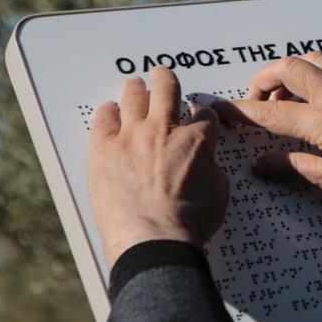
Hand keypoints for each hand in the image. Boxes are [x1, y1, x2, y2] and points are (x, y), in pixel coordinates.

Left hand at [89, 66, 228, 266]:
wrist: (154, 243)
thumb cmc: (187, 226)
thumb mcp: (218, 195)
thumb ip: (212, 170)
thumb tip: (206, 164)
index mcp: (197, 142)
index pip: (205, 115)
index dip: (203, 114)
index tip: (198, 115)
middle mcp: (165, 131)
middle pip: (167, 89)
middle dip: (167, 80)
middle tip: (163, 77)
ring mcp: (132, 137)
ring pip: (134, 96)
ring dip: (137, 89)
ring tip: (135, 86)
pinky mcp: (104, 149)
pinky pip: (104, 118)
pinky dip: (109, 112)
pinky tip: (110, 111)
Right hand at [213, 53, 321, 221]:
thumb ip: (295, 169)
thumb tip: (261, 164)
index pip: (269, 112)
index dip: (240, 110)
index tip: (221, 110)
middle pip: (287, 69)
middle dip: (263, 79)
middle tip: (259, 100)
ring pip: (315, 58)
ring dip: (294, 69)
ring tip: (289, 92)